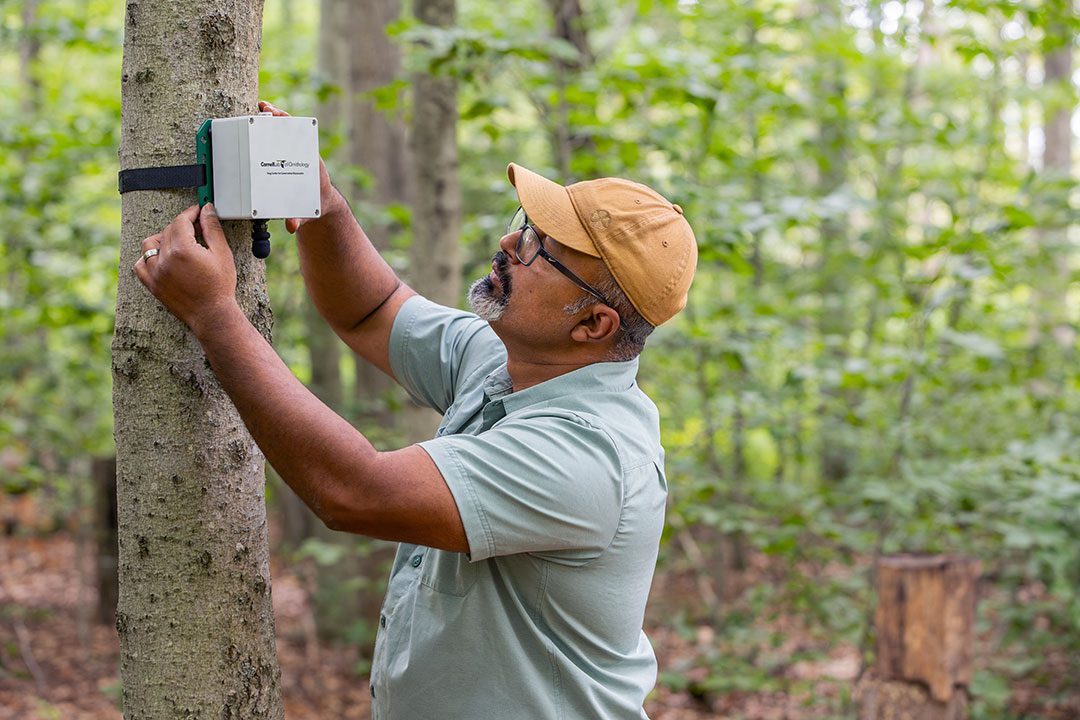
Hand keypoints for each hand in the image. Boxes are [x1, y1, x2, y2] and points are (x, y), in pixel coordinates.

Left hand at [133, 204, 238, 334]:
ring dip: (162, 238)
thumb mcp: (222, 253)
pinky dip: (147, 258)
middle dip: (181, 225)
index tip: (198, 211)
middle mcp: (165, 259)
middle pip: (167, 230)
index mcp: (182, 249)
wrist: (212, 314)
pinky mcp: (152, 284)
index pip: (181, 220)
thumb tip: (206, 210)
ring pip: (150, 244)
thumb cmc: (219, 287)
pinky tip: (161, 258)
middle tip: (196, 229)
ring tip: (178, 243)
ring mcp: (155, 272)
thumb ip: (212, 229)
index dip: (191, 213)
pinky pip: (140, 264)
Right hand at [258, 100, 342, 232]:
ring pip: (286, 132)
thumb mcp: (306, 212)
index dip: (292, 129)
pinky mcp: (288, 156)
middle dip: (280, 119)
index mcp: (310, 165)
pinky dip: (271, 128)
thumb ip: (298, 218)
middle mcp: (304, 155)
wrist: (319, 204)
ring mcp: (296, 153)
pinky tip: (260, 119)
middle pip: (293, 132)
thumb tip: (290, 225)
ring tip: (262, 108)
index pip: (302, 141)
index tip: (282, 120)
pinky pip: (280, 138)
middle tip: (266, 111)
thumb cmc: (312, 205)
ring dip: (274, 119)